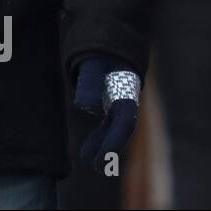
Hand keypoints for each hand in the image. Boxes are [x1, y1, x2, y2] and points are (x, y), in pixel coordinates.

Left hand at [73, 55, 139, 171]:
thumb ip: (88, 84)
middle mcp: (127, 102)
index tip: (101, 159)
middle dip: (109, 149)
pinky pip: (106, 126)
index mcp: (126, 93)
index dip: (112, 143)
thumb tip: (83, 108)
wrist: (109, 44)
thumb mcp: (93, 65)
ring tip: (88, 162)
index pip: (123, 124)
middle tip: (97, 167)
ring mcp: (120, 105)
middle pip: (120, 131)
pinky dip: (98, 139)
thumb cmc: (101, 53)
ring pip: (113, 131)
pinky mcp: (112, 106)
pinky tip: (86, 154)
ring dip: (102, 146)